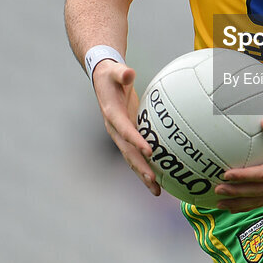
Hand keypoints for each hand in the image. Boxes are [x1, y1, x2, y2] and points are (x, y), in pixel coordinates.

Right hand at [92, 60, 160, 195]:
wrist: (103, 79)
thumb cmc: (111, 74)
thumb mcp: (115, 70)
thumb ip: (122, 73)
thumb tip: (130, 73)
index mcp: (112, 115)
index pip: (125, 130)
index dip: (135, 141)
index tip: (149, 151)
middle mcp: (115, 129)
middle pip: (128, 152)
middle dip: (140, 167)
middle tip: (154, 181)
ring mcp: (121, 134)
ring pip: (132, 158)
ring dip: (143, 174)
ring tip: (158, 191)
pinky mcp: (128, 135)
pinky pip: (137, 154)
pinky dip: (146, 166)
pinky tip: (160, 179)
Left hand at [213, 116, 262, 212]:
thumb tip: (262, 122)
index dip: (244, 177)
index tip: (226, 175)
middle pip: (259, 192)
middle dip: (237, 193)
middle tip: (217, 190)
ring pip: (260, 200)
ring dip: (240, 204)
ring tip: (220, 204)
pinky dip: (248, 204)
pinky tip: (234, 205)